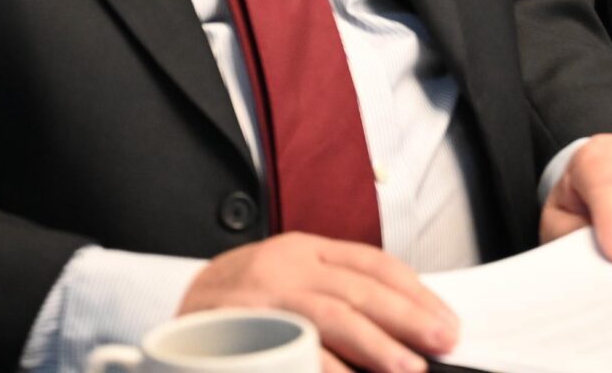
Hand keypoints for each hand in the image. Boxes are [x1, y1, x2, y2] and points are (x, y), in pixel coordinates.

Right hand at [178, 233, 456, 372]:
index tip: (446, 321)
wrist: (164, 315)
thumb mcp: (290, 286)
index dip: (414, 293)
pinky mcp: (235, 328)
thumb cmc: (239, 309)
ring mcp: (258, 297)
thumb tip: (403, 330)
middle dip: (406, 317)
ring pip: (328, 314)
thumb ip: (336, 295)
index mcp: (304, 250)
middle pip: (358, 288)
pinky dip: (320, 364)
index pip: (372, 264)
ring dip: (373, 344)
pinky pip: (288, 346)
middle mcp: (283, 265)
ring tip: (407, 370)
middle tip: (443, 342)